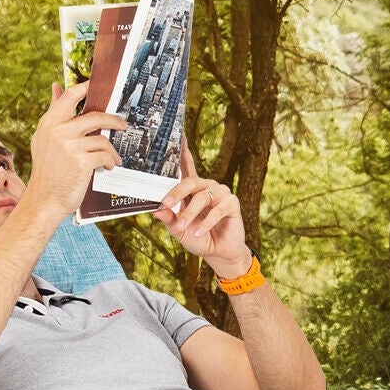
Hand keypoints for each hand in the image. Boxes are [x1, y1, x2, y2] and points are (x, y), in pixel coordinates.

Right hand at [26, 82, 128, 219]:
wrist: (45, 199)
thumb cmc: (47, 169)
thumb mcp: (44, 138)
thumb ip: (54, 113)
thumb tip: (56, 86)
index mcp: (49, 123)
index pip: (70, 96)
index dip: (86, 87)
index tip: (98, 84)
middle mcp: (58, 131)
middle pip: (96, 116)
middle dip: (113, 121)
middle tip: (123, 125)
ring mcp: (70, 146)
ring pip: (102, 140)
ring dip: (111, 150)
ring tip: (112, 159)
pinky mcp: (81, 161)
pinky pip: (105, 156)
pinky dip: (109, 162)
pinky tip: (107, 167)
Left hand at [152, 138, 250, 278]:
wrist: (218, 253)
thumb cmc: (198, 238)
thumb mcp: (179, 230)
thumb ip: (169, 220)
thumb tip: (156, 211)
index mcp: (193, 190)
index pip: (187, 167)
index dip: (183, 152)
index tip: (179, 135)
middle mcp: (207, 188)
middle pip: (191, 182)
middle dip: (176, 193)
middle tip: (165, 204)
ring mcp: (220, 194)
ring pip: (202, 197)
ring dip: (190, 213)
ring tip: (183, 227)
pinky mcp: (232, 204)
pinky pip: (217, 209)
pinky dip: (206, 222)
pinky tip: (199, 232)